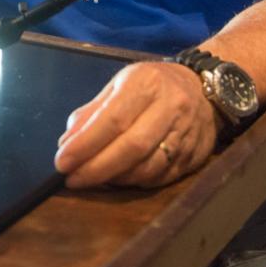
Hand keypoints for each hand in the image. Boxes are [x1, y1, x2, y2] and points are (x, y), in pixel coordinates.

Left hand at [54, 60, 220, 188]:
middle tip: (72, 179)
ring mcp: (186, 133)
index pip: (113, 120)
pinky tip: (118, 179)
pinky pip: (161, 177)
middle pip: (132, 147)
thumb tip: (67, 142)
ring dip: (115, 179)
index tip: (62, 162)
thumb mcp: (120, 84)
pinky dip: (135, 182)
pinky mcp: (194, 155)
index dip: (85, 144)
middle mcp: (170, 107)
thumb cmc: (153, 85)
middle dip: (97, 168)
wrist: (203, 88)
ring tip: (92, 179)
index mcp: (147, 84)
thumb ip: (93, 112)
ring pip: (148, 167)